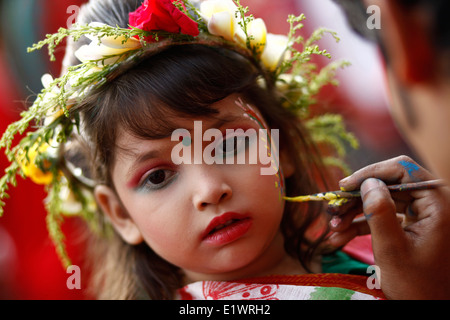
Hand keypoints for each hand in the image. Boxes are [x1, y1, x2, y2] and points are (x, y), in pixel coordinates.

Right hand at [326, 155, 449, 298]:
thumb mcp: (392, 249)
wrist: (428, 309)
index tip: (344, 187)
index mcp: (437, 204)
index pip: (402, 170)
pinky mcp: (412, 225)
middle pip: (388, 184)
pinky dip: (361, 224)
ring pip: (381, 200)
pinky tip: (340, 237)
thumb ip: (379, 212)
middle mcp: (432, 203)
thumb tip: (367, 183)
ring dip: (354, 213)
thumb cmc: (416, 285)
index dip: (370, 173)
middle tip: (333, 211)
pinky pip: (383, 216)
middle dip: (357, 198)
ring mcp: (421, 214)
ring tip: (333, 229)